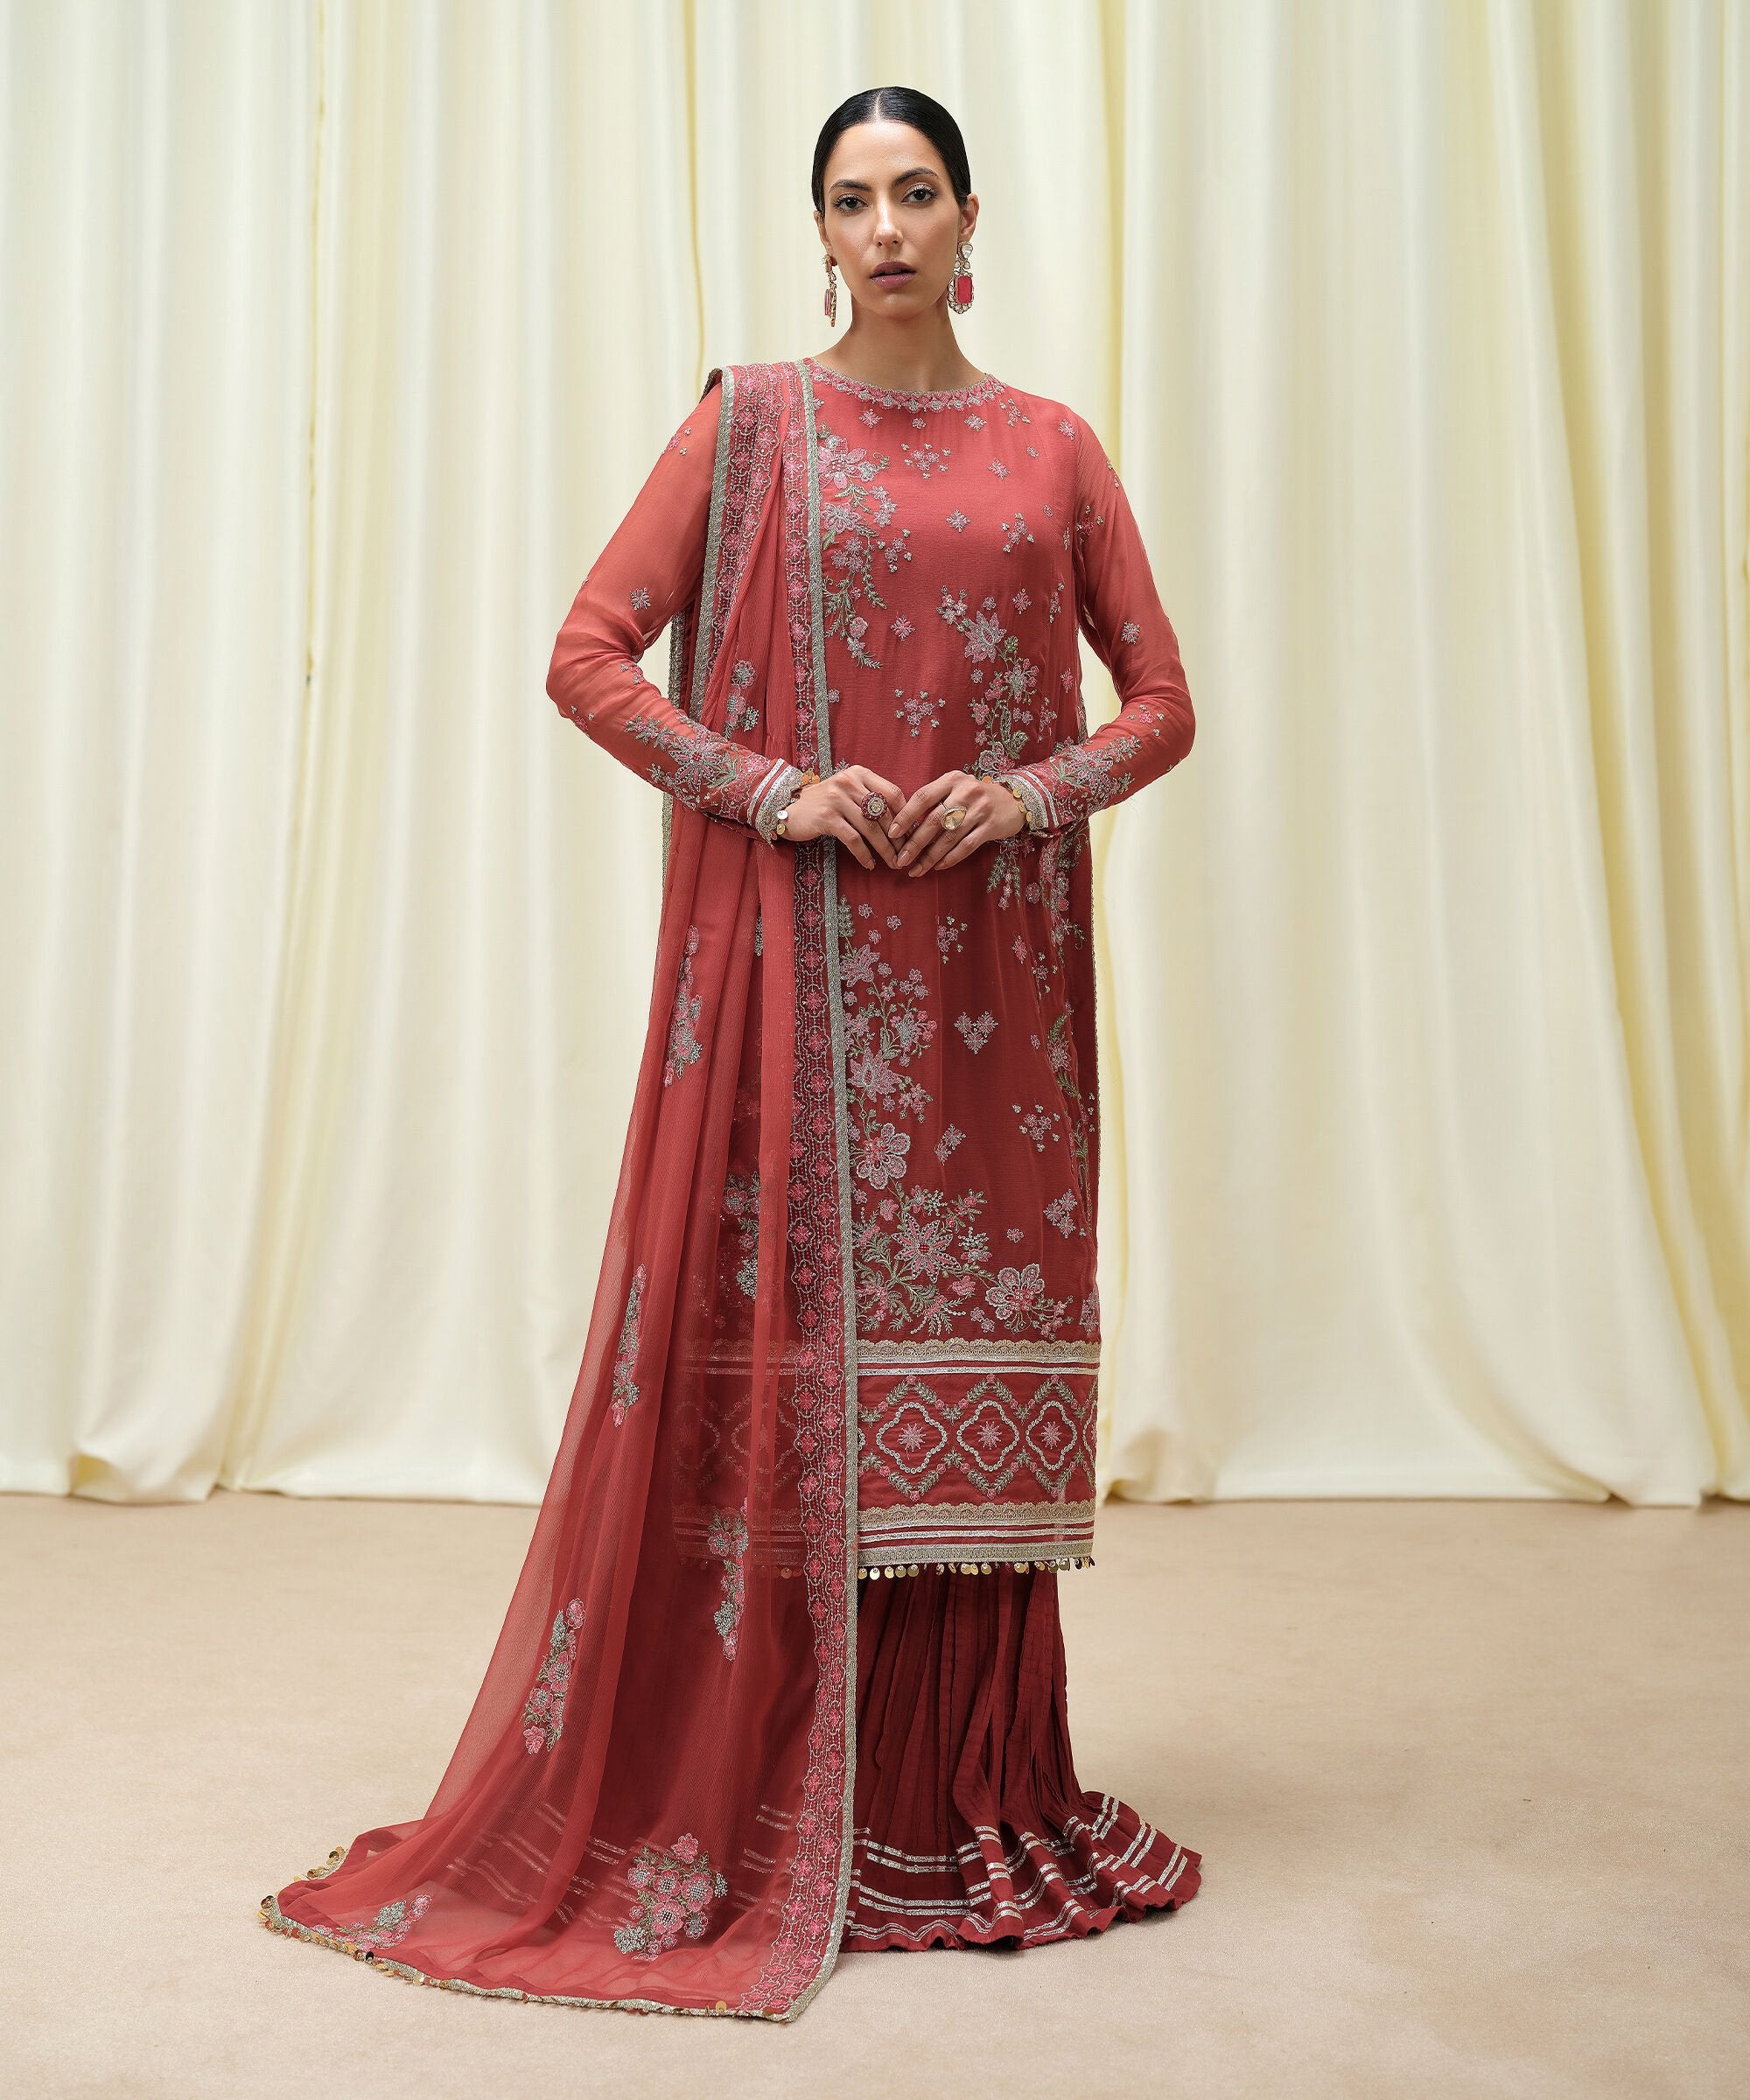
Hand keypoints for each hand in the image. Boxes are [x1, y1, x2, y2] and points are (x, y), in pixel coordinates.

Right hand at [778, 765, 904, 868]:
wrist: (787, 807)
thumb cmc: (823, 803)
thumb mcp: (847, 791)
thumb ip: (870, 798)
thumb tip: (901, 821)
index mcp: (859, 774)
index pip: (893, 793)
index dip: (906, 815)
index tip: (912, 834)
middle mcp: (849, 782)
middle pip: (884, 813)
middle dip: (898, 837)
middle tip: (906, 854)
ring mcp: (837, 799)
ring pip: (870, 827)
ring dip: (884, 849)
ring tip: (892, 862)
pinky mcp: (826, 817)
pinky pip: (853, 839)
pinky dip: (863, 854)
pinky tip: (869, 864)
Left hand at [890, 771, 1025, 875]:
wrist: (1015, 800)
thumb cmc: (975, 797)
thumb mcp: (956, 788)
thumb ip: (935, 800)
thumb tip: (904, 825)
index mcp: (951, 779)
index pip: (923, 797)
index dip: (905, 816)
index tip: (892, 834)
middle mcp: (966, 791)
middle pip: (934, 820)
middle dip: (914, 843)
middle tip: (901, 860)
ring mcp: (980, 809)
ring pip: (949, 837)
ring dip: (930, 856)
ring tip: (917, 869)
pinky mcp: (991, 826)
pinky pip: (966, 846)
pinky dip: (950, 858)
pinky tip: (938, 867)